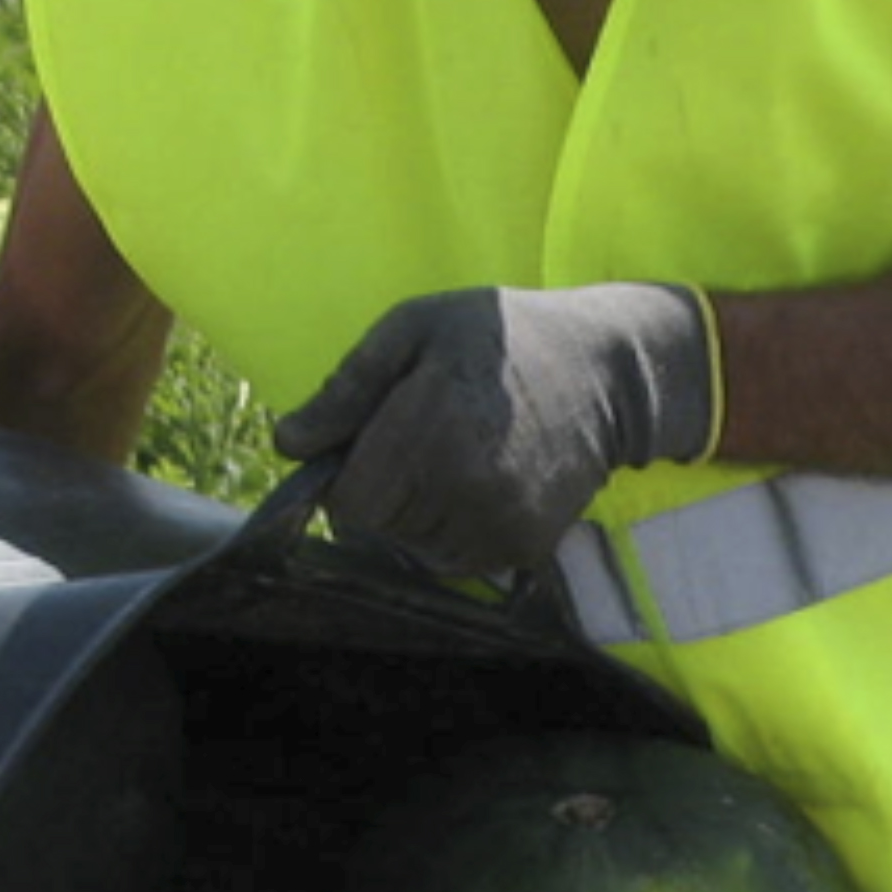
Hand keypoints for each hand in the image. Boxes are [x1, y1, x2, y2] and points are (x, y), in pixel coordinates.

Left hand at [275, 283, 714, 583]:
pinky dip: (454, 534)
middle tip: (419, 443)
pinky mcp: (525, 548)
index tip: (371, 443)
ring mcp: (500, 524)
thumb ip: (348, 387)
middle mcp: (467, 485)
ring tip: (452, 462)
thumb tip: (288, 442)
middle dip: (381, 493)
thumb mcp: (415, 328)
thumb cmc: (499, 338)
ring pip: (415, 552)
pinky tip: (480, 486)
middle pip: (378, 528)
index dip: (347, 474)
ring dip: (416, 518)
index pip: (348, 499)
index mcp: (431, 424)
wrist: (603, 370)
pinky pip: (458, 563)